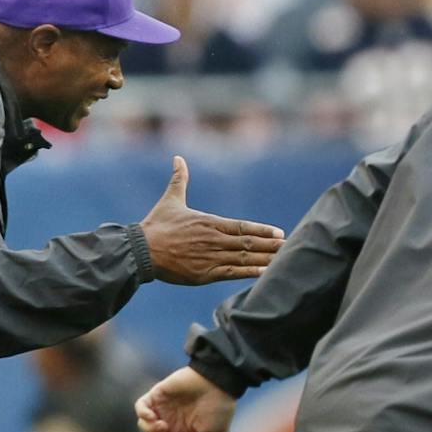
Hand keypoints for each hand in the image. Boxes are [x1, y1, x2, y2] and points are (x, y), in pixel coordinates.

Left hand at [136, 366, 235, 431]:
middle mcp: (170, 421)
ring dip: (149, 430)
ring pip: (142, 424)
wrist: (219, 382)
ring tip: (163, 426)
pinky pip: (140, 406)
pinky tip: (152, 417)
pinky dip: (142, 413)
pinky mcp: (158, 394)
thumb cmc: (220, 407)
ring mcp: (163, 408)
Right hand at [139, 156, 285, 284]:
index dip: (262, 230)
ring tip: (283, 259)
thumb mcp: (171, 200)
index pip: (242, 226)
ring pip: (244, 258)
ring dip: (265, 259)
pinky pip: (232, 273)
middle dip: (270, 245)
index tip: (280, 233)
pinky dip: (249, 273)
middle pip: (248, 243)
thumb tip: (178, 158)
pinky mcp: (205, 273)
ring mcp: (211, 257)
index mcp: (209, 223)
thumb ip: (180, 180)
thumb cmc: (156, 225)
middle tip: (290, 247)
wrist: (141, 250)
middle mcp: (214, 240)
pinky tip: (264, 273)